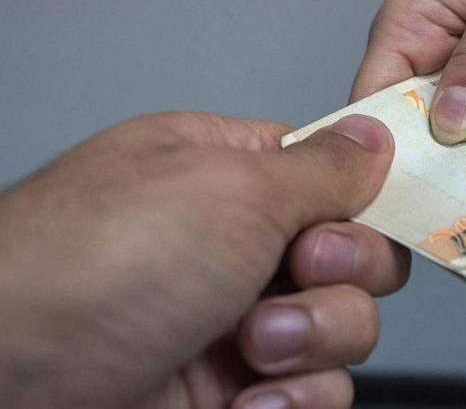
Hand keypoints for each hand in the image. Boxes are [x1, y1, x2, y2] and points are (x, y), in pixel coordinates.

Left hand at [0, 112, 409, 407]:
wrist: (18, 382)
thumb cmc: (103, 259)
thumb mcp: (231, 189)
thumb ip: (321, 169)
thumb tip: (374, 138)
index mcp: (233, 174)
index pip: (334, 177)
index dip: (364, 198)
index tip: (369, 214)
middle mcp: (240, 243)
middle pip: (354, 254)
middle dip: (340, 272)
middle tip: (296, 270)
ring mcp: (241, 316)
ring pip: (344, 325)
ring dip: (312, 339)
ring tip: (251, 346)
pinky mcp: (239, 386)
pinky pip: (316, 389)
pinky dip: (294, 398)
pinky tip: (248, 398)